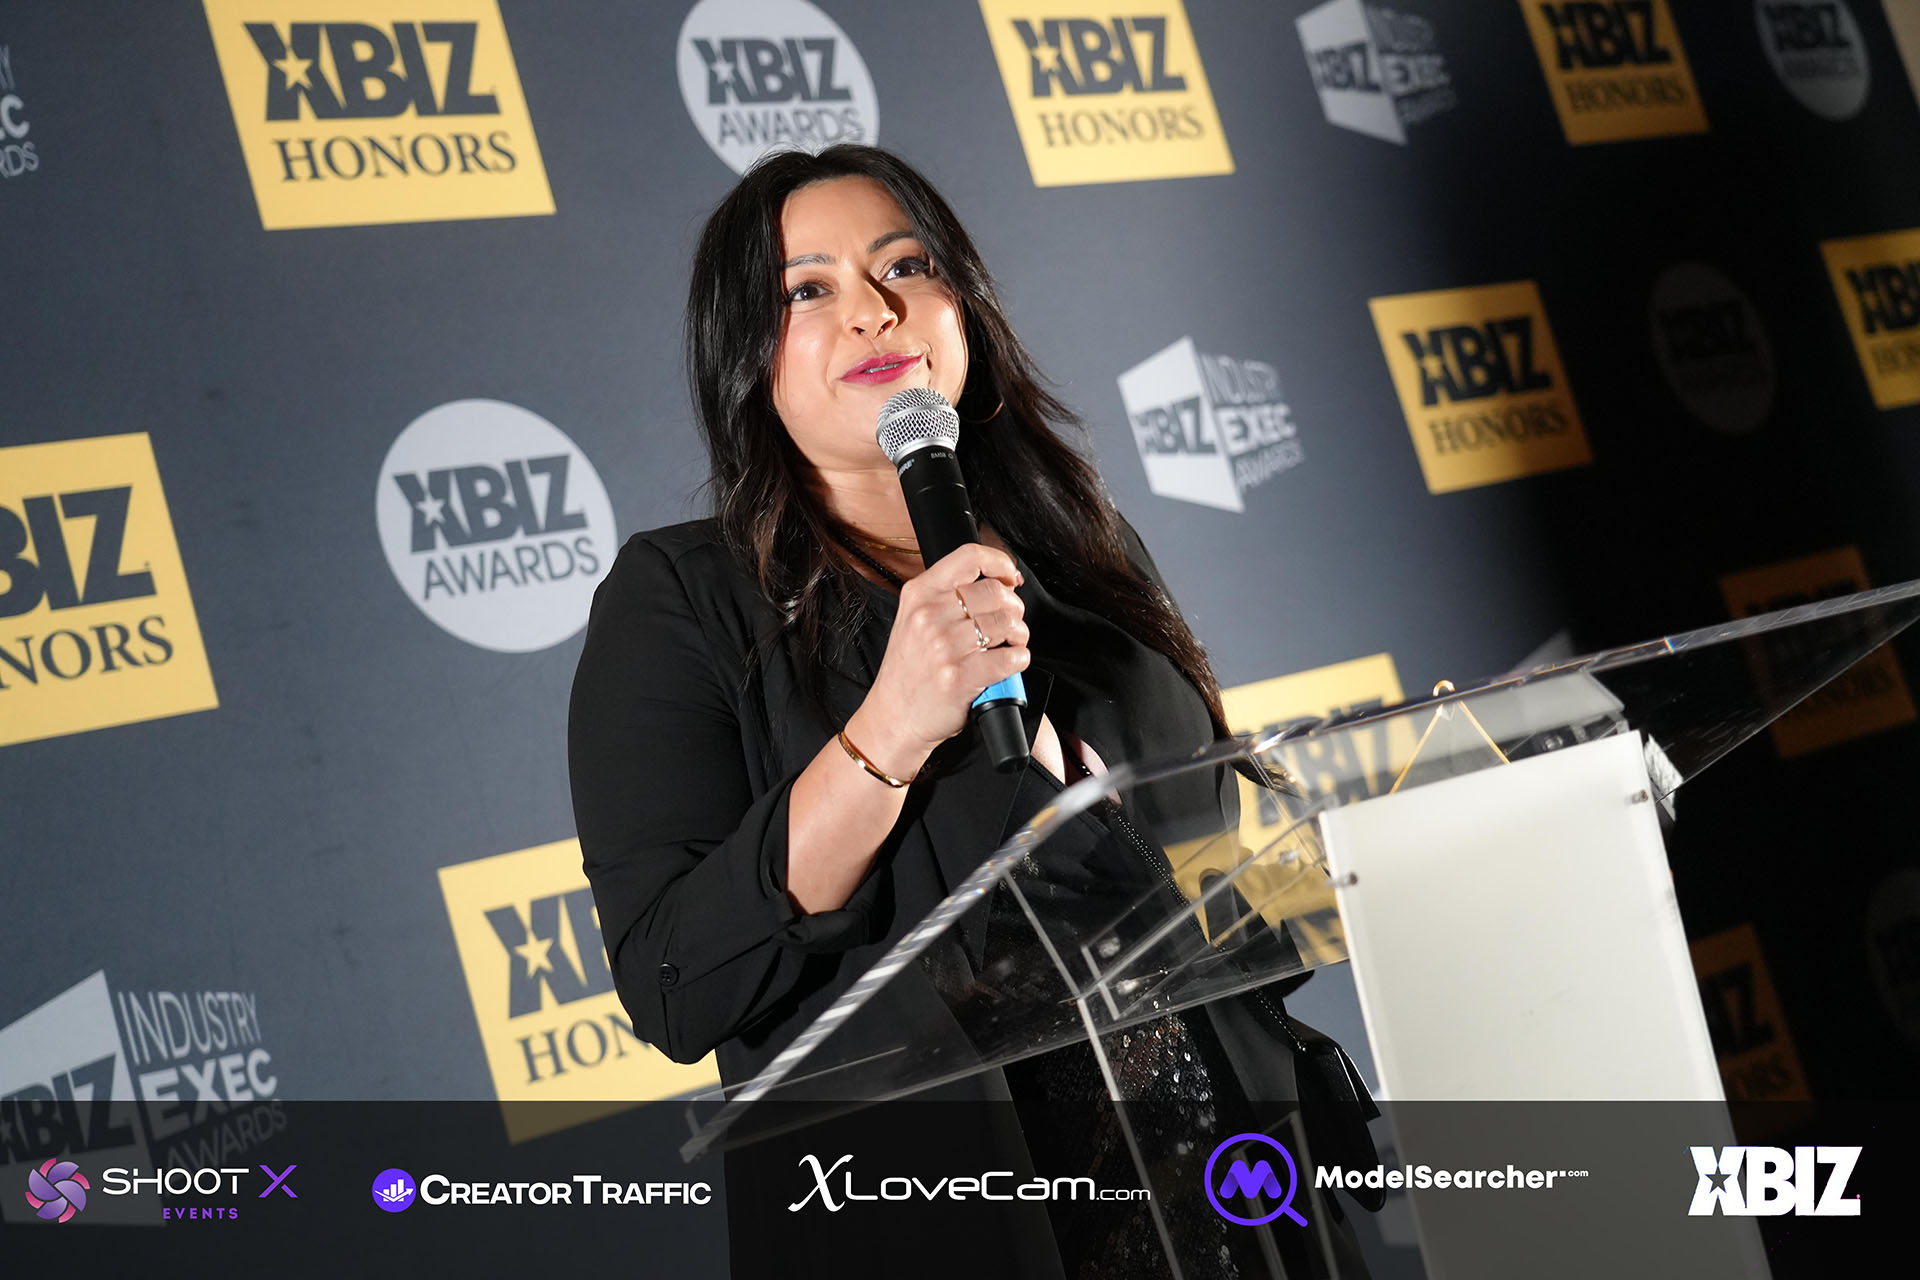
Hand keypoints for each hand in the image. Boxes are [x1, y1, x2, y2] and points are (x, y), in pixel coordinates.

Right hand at [843, 543, 1029, 776]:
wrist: (894, 717)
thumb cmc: (909, 671)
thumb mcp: (913, 619)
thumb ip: (946, 596)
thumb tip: (999, 581)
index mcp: (919, 595)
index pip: (969, 557)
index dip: (1000, 563)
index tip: (1010, 577)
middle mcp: (929, 616)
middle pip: (996, 592)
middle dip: (1014, 607)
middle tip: (1010, 623)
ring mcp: (944, 647)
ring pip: (1007, 623)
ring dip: (1019, 635)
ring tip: (1010, 644)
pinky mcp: (960, 677)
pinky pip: (1011, 657)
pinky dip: (1019, 660)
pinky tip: (1008, 664)